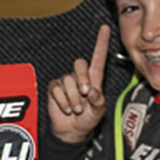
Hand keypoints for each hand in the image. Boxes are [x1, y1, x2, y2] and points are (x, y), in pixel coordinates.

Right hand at [47, 24, 109, 143]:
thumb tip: (92, 91)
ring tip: (76, 108)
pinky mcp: (55, 88)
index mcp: (94, 79)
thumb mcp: (99, 111)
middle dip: (82, 80)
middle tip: (85, 95)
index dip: (101, 42)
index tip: (104, 28)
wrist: (72, 131)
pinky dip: (62, 100)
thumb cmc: (87, 119)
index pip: (98, 57)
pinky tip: (66, 107)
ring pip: (68, 80)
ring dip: (73, 98)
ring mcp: (66, 82)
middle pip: (79, 64)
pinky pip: (57, 88)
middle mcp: (80, 77)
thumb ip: (99, 101)